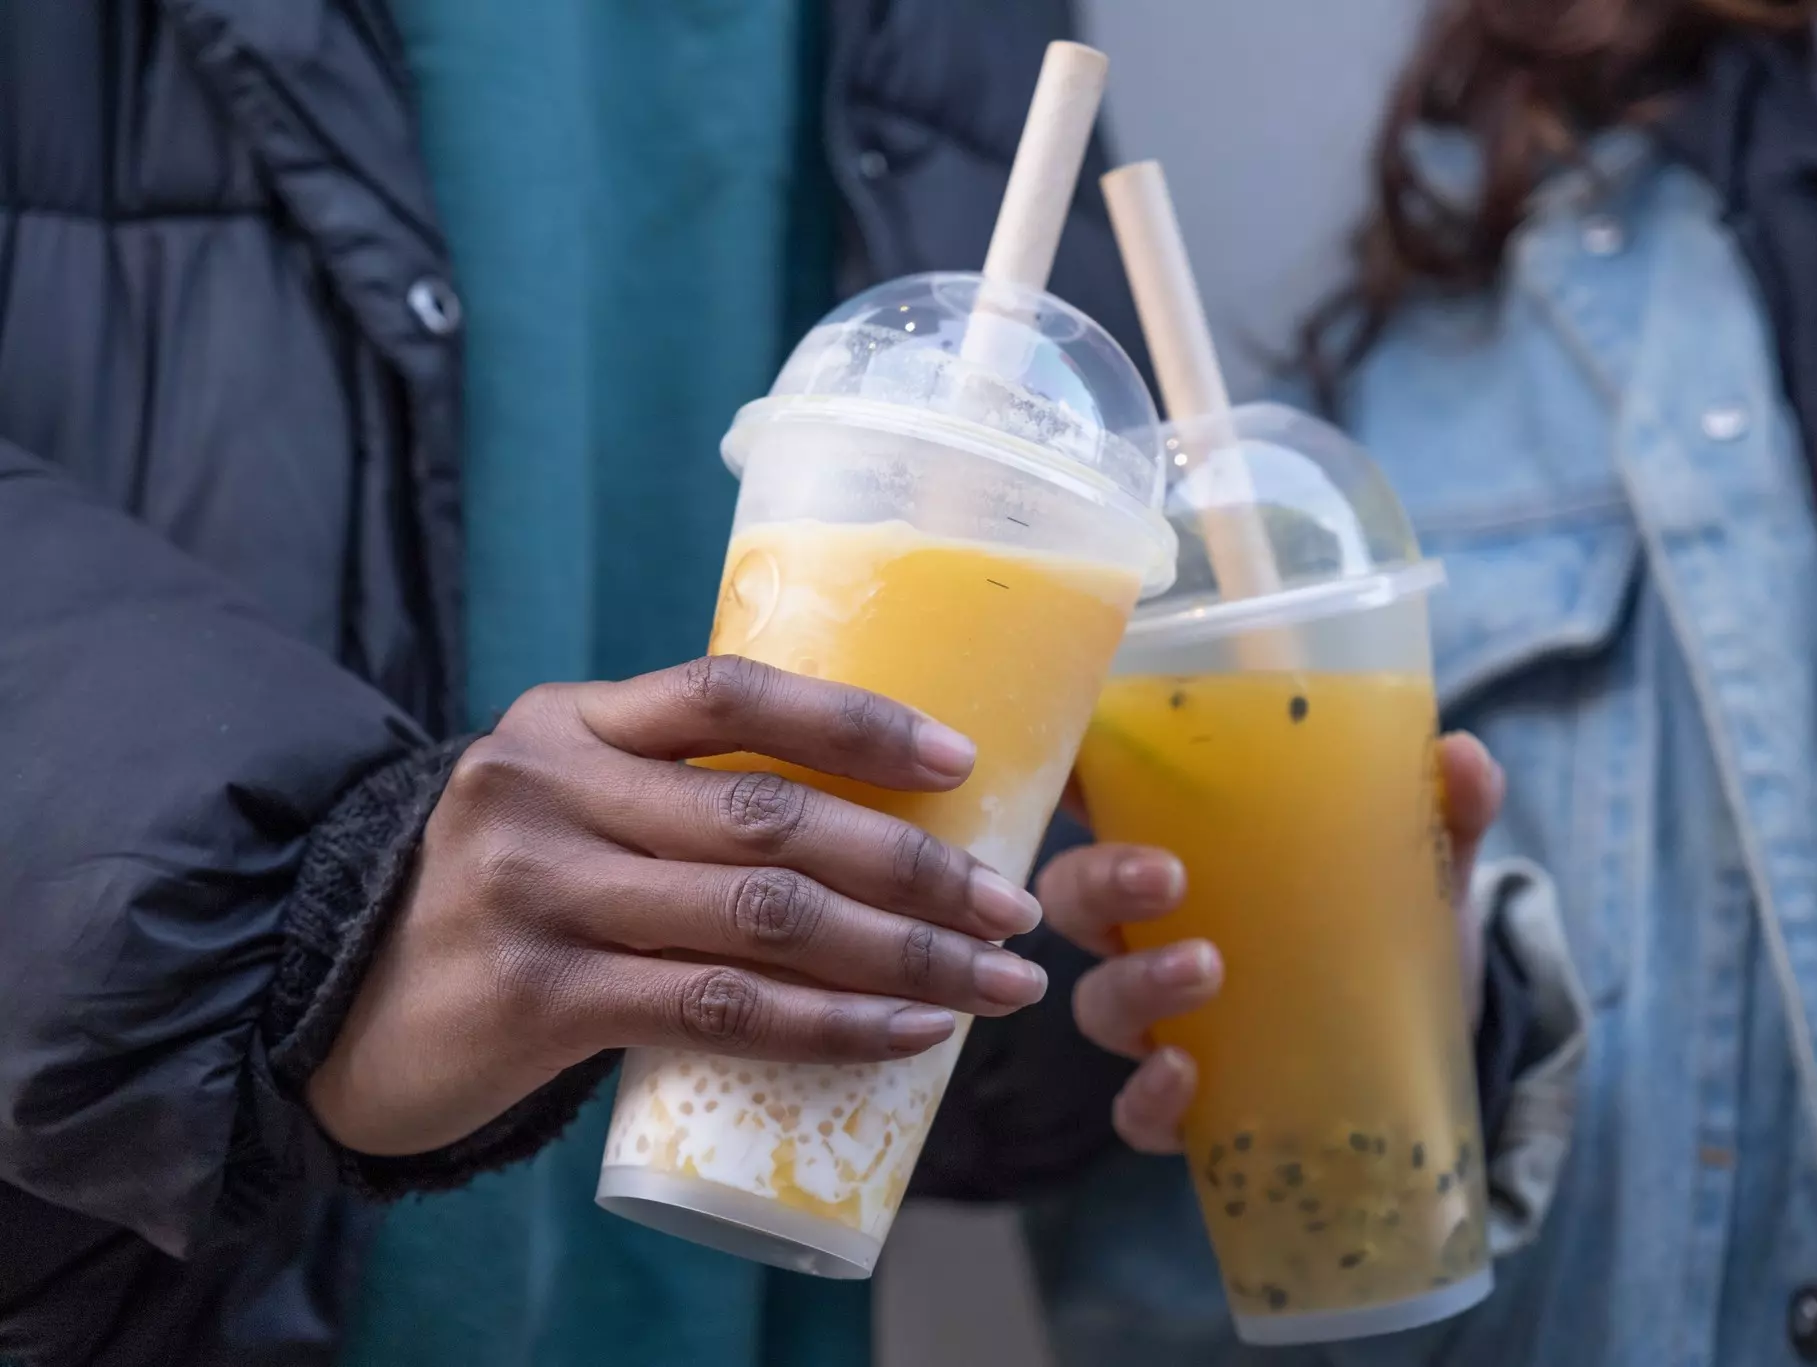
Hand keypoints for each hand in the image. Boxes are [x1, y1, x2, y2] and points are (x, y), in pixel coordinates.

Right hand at [308, 656, 1049, 1156]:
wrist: (331, 1003)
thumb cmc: (499, 898)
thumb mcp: (565, 805)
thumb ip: (674, 793)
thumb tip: (872, 817)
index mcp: (568, 718)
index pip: (732, 688)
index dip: (857, 719)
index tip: (962, 760)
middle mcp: (549, 787)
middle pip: (773, 814)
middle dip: (915, 865)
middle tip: (1011, 907)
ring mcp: (538, 891)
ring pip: (765, 916)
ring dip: (902, 956)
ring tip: (992, 984)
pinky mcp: (537, 997)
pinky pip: (719, 1009)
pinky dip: (829, 1026)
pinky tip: (905, 1038)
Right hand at [1040, 732, 1504, 1153]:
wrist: (1443, 1045)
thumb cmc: (1398, 927)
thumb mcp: (1425, 864)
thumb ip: (1446, 810)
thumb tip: (1462, 756)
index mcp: (1190, 852)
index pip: (1102, 803)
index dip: (1073, 778)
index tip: (1085, 764)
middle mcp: (1154, 934)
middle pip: (1073, 900)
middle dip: (1099, 883)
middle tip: (1168, 877)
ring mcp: (1167, 1024)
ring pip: (1098, 1002)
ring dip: (1135, 984)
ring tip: (1206, 969)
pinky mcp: (1195, 1109)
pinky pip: (1136, 1113)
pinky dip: (1146, 1099)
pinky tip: (1182, 1076)